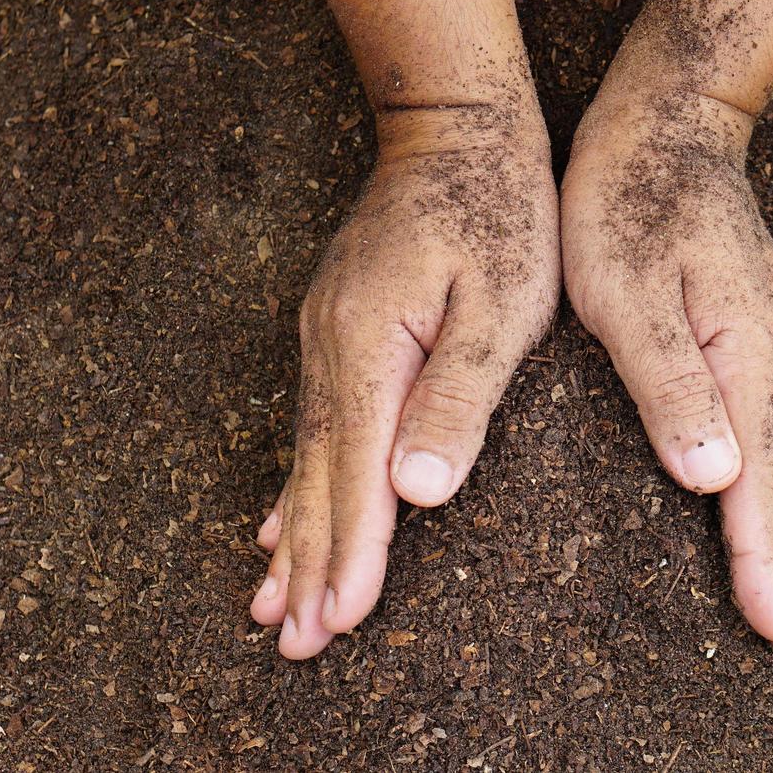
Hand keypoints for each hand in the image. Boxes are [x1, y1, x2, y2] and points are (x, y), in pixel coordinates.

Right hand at [250, 106, 559, 657]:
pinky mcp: (336, 329)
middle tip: (291, 642)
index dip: (350, 549)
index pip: (359, 470)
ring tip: (270, 602)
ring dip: (292, 533)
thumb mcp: (502, 305)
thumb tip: (417, 489)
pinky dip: (294, 481)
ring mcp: (325, 336)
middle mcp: (332, 346)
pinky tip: (276, 518)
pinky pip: (309, 422)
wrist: (456, 130)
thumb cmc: (500, 214)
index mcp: (374, 344)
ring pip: (305, 453)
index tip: (335, 619)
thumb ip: (458, 396)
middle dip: (308, 562)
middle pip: (316, 473)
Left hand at [560, 91, 772, 671]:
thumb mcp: (628, 289)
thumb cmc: (629, 203)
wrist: (669, 122)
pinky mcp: (756, 335)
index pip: (758, 481)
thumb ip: (671, 382)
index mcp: (741, 357)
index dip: (767, 561)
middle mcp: (772, 361)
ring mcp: (771, 348)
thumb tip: (716, 477)